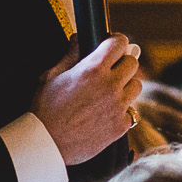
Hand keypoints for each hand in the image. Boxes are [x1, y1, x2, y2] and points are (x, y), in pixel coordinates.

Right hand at [32, 33, 142, 163]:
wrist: (47, 143)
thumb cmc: (45, 109)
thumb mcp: (51, 76)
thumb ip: (70, 55)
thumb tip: (78, 38)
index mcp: (93, 69)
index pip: (120, 43)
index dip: (116, 42)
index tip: (113, 46)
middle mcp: (110, 85)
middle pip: (133, 63)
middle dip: (122, 63)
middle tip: (110, 70)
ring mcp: (118, 106)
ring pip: (136, 86)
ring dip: (126, 86)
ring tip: (109, 92)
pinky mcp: (121, 126)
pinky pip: (131, 111)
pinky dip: (122, 111)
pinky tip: (106, 113)